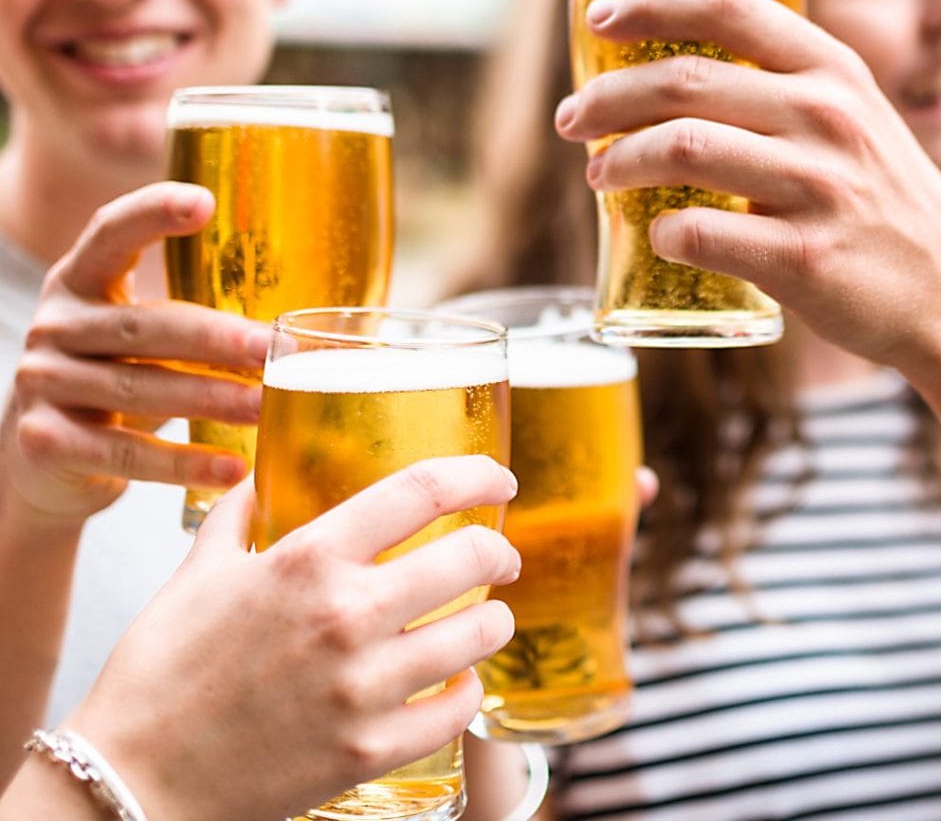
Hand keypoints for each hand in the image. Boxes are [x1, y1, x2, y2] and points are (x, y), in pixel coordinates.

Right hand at [2, 181, 269, 522]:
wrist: (42, 464)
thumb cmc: (116, 384)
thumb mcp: (138, 340)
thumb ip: (190, 320)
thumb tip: (297, 324)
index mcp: (81, 282)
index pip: (111, 233)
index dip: (152, 214)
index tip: (205, 203)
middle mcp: (55, 325)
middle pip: (146, 325)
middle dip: (215, 339)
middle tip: (272, 350)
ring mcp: (44, 383)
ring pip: (140, 389)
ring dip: (211, 400)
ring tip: (265, 408)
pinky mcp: (45, 441)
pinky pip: (126, 452)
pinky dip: (183, 463)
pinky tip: (231, 467)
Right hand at [65, 456, 520, 820]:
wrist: (130, 780)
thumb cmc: (162, 669)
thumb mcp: (199, 570)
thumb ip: (240, 511)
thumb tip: (259, 470)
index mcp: (308, 557)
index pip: (420, 489)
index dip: (475, 474)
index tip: (496, 479)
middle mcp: (345, 613)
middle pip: (469, 557)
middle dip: (499, 550)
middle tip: (499, 555)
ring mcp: (362, 687)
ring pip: (478, 634)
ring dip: (493, 619)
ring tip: (485, 616)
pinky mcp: (369, 751)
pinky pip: (457, 709)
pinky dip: (468, 688)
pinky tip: (457, 678)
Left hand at [556, 0, 940, 371]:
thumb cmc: (878, 204)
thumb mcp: (848, 120)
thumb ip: (777, 93)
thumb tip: (666, 87)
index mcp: (831, 70)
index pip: (729, 7)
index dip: (651, 3)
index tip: (598, 20)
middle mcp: (826, 116)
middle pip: (685, 80)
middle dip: (607, 97)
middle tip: (572, 121)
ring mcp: (817, 186)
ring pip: (682, 149)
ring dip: (618, 162)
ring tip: (598, 176)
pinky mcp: (803, 257)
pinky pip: (701, 232)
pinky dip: (661, 233)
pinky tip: (655, 236)